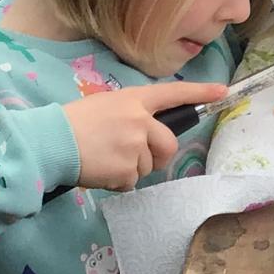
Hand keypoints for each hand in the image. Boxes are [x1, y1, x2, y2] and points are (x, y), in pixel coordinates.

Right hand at [61, 80, 226, 189]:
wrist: (51, 142)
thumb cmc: (72, 122)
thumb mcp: (105, 106)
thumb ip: (130, 116)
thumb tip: (144, 135)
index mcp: (133, 100)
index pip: (172, 93)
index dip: (199, 92)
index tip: (221, 92)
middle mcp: (140, 120)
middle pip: (169, 144)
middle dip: (159, 156)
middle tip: (139, 159)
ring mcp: (135, 145)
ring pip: (148, 166)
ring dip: (131, 169)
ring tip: (105, 160)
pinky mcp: (127, 169)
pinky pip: (131, 182)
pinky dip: (118, 182)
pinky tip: (100, 171)